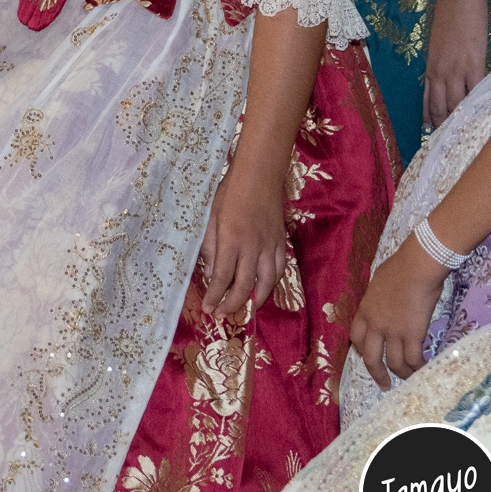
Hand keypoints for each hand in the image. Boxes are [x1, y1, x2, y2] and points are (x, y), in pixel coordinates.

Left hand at [198, 157, 286, 322]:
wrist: (258, 176)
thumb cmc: (229, 193)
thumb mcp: (210, 217)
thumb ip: (210, 246)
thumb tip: (210, 272)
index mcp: (231, 239)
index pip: (222, 277)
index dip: (215, 296)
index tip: (209, 309)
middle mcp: (253, 246)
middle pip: (245, 285)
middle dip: (233, 304)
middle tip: (223, 315)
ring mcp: (270, 245)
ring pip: (267, 281)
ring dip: (256, 298)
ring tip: (246, 307)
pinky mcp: (281, 242)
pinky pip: (279, 268)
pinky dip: (272, 282)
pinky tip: (263, 287)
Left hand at [348, 234, 449, 390]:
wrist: (415, 268)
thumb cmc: (399, 269)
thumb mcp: (378, 284)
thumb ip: (378, 299)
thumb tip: (385, 301)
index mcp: (364, 311)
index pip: (356, 337)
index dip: (361, 350)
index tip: (367, 356)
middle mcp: (375, 325)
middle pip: (370, 357)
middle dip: (376, 374)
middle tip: (384, 385)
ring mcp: (393, 331)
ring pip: (394, 363)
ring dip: (402, 374)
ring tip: (410, 380)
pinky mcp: (413, 335)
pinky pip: (413, 359)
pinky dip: (418, 367)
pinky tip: (424, 370)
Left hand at [422, 0, 489, 129]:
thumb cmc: (449, 20)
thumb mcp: (439, 47)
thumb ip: (441, 65)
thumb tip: (449, 80)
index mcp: (430, 68)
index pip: (428, 100)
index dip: (431, 117)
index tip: (433, 132)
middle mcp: (439, 73)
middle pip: (440, 106)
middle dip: (445, 125)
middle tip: (450, 142)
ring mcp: (456, 70)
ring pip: (456, 103)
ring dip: (460, 120)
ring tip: (465, 136)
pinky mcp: (474, 64)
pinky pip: (476, 91)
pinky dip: (479, 104)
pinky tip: (483, 115)